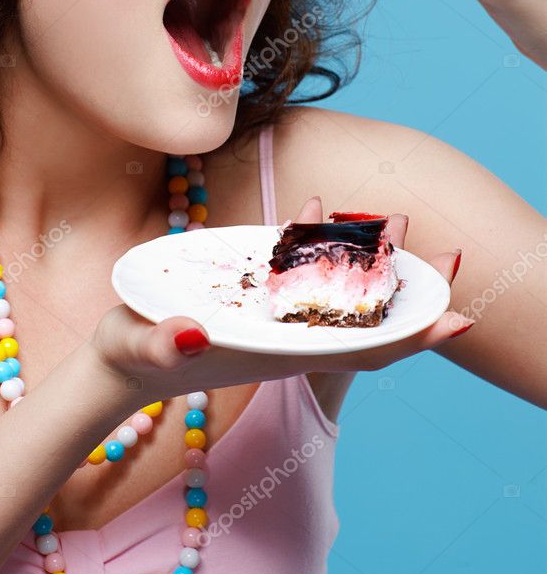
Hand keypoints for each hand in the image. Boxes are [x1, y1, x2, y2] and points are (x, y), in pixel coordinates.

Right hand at [90, 198, 472, 400]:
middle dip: (410, 293)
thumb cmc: (130, 357)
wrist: (118, 362)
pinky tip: (318, 211)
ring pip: (338, 296)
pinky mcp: (254, 302)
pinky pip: (301, 274)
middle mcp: (284, 340)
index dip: (409, 336)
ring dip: (372, 264)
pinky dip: (321, 246)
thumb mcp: (140, 348)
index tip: (456, 317)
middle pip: (365, 322)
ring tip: (396, 223)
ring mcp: (272, 322)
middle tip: (450, 253)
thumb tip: (193, 335)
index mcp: (274, 354)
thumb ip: (164, 344)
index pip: (358, 351)